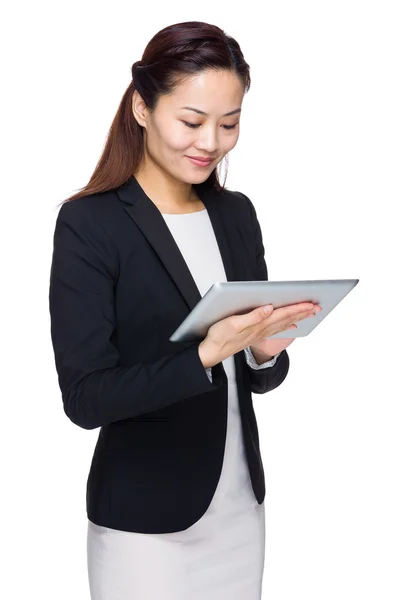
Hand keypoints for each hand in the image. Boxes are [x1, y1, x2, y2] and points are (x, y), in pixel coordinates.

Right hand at [198, 302, 321, 368]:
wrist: (212, 352)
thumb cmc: (220, 337)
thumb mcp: (233, 323)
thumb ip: (252, 316)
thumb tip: (269, 308)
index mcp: (259, 324)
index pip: (283, 313)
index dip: (298, 307)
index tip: (311, 303)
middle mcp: (262, 329)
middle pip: (287, 318)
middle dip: (303, 311)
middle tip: (318, 307)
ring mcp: (260, 333)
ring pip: (284, 322)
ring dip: (298, 316)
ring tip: (310, 312)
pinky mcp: (255, 334)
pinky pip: (276, 328)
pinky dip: (286, 324)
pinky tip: (291, 324)